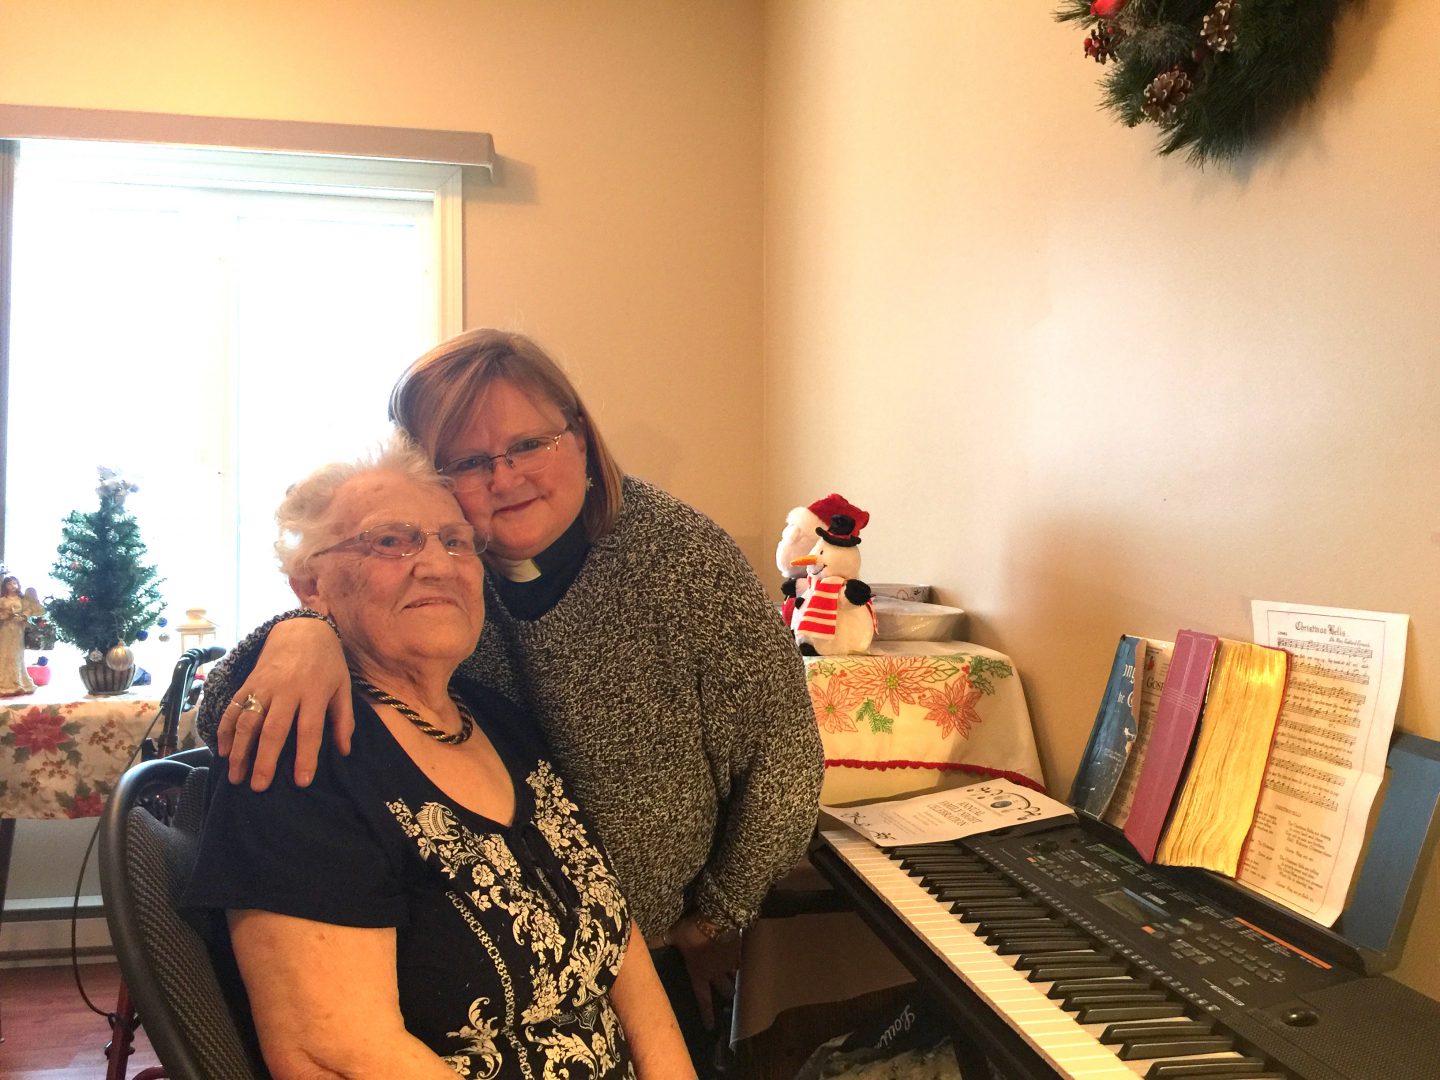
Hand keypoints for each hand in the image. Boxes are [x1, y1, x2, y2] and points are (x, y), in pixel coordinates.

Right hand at [215, 618, 352, 789]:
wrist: (302, 630)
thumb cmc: (327, 663)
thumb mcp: (343, 687)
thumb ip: (343, 719)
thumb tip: (344, 751)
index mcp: (315, 692)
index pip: (310, 729)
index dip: (306, 756)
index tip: (302, 782)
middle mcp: (287, 690)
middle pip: (273, 728)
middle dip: (264, 759)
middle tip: (258, 787)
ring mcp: (264, 686)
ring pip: (248, 720)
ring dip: (239, 750)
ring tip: (236, 776)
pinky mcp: (248, 682)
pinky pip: (233, 707)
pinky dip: (225, 729)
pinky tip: (223, 751)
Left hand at [667, 913, 739, 1030]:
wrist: (717, 919)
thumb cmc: (692, 931)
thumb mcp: (674, 935)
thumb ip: (661, 940)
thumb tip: (645, 943)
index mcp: (700, 973)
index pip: (703, 998)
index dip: (706, 1013)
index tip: (710, 1026)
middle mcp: (716, 972)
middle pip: (725, 990)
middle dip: (726, 994)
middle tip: (727, 997)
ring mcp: (729, 961)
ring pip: (734, 976)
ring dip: (734, 978)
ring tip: (735, 980)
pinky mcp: (738, 949)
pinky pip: (739, 959)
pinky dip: (738, 960)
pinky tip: (739, 957)